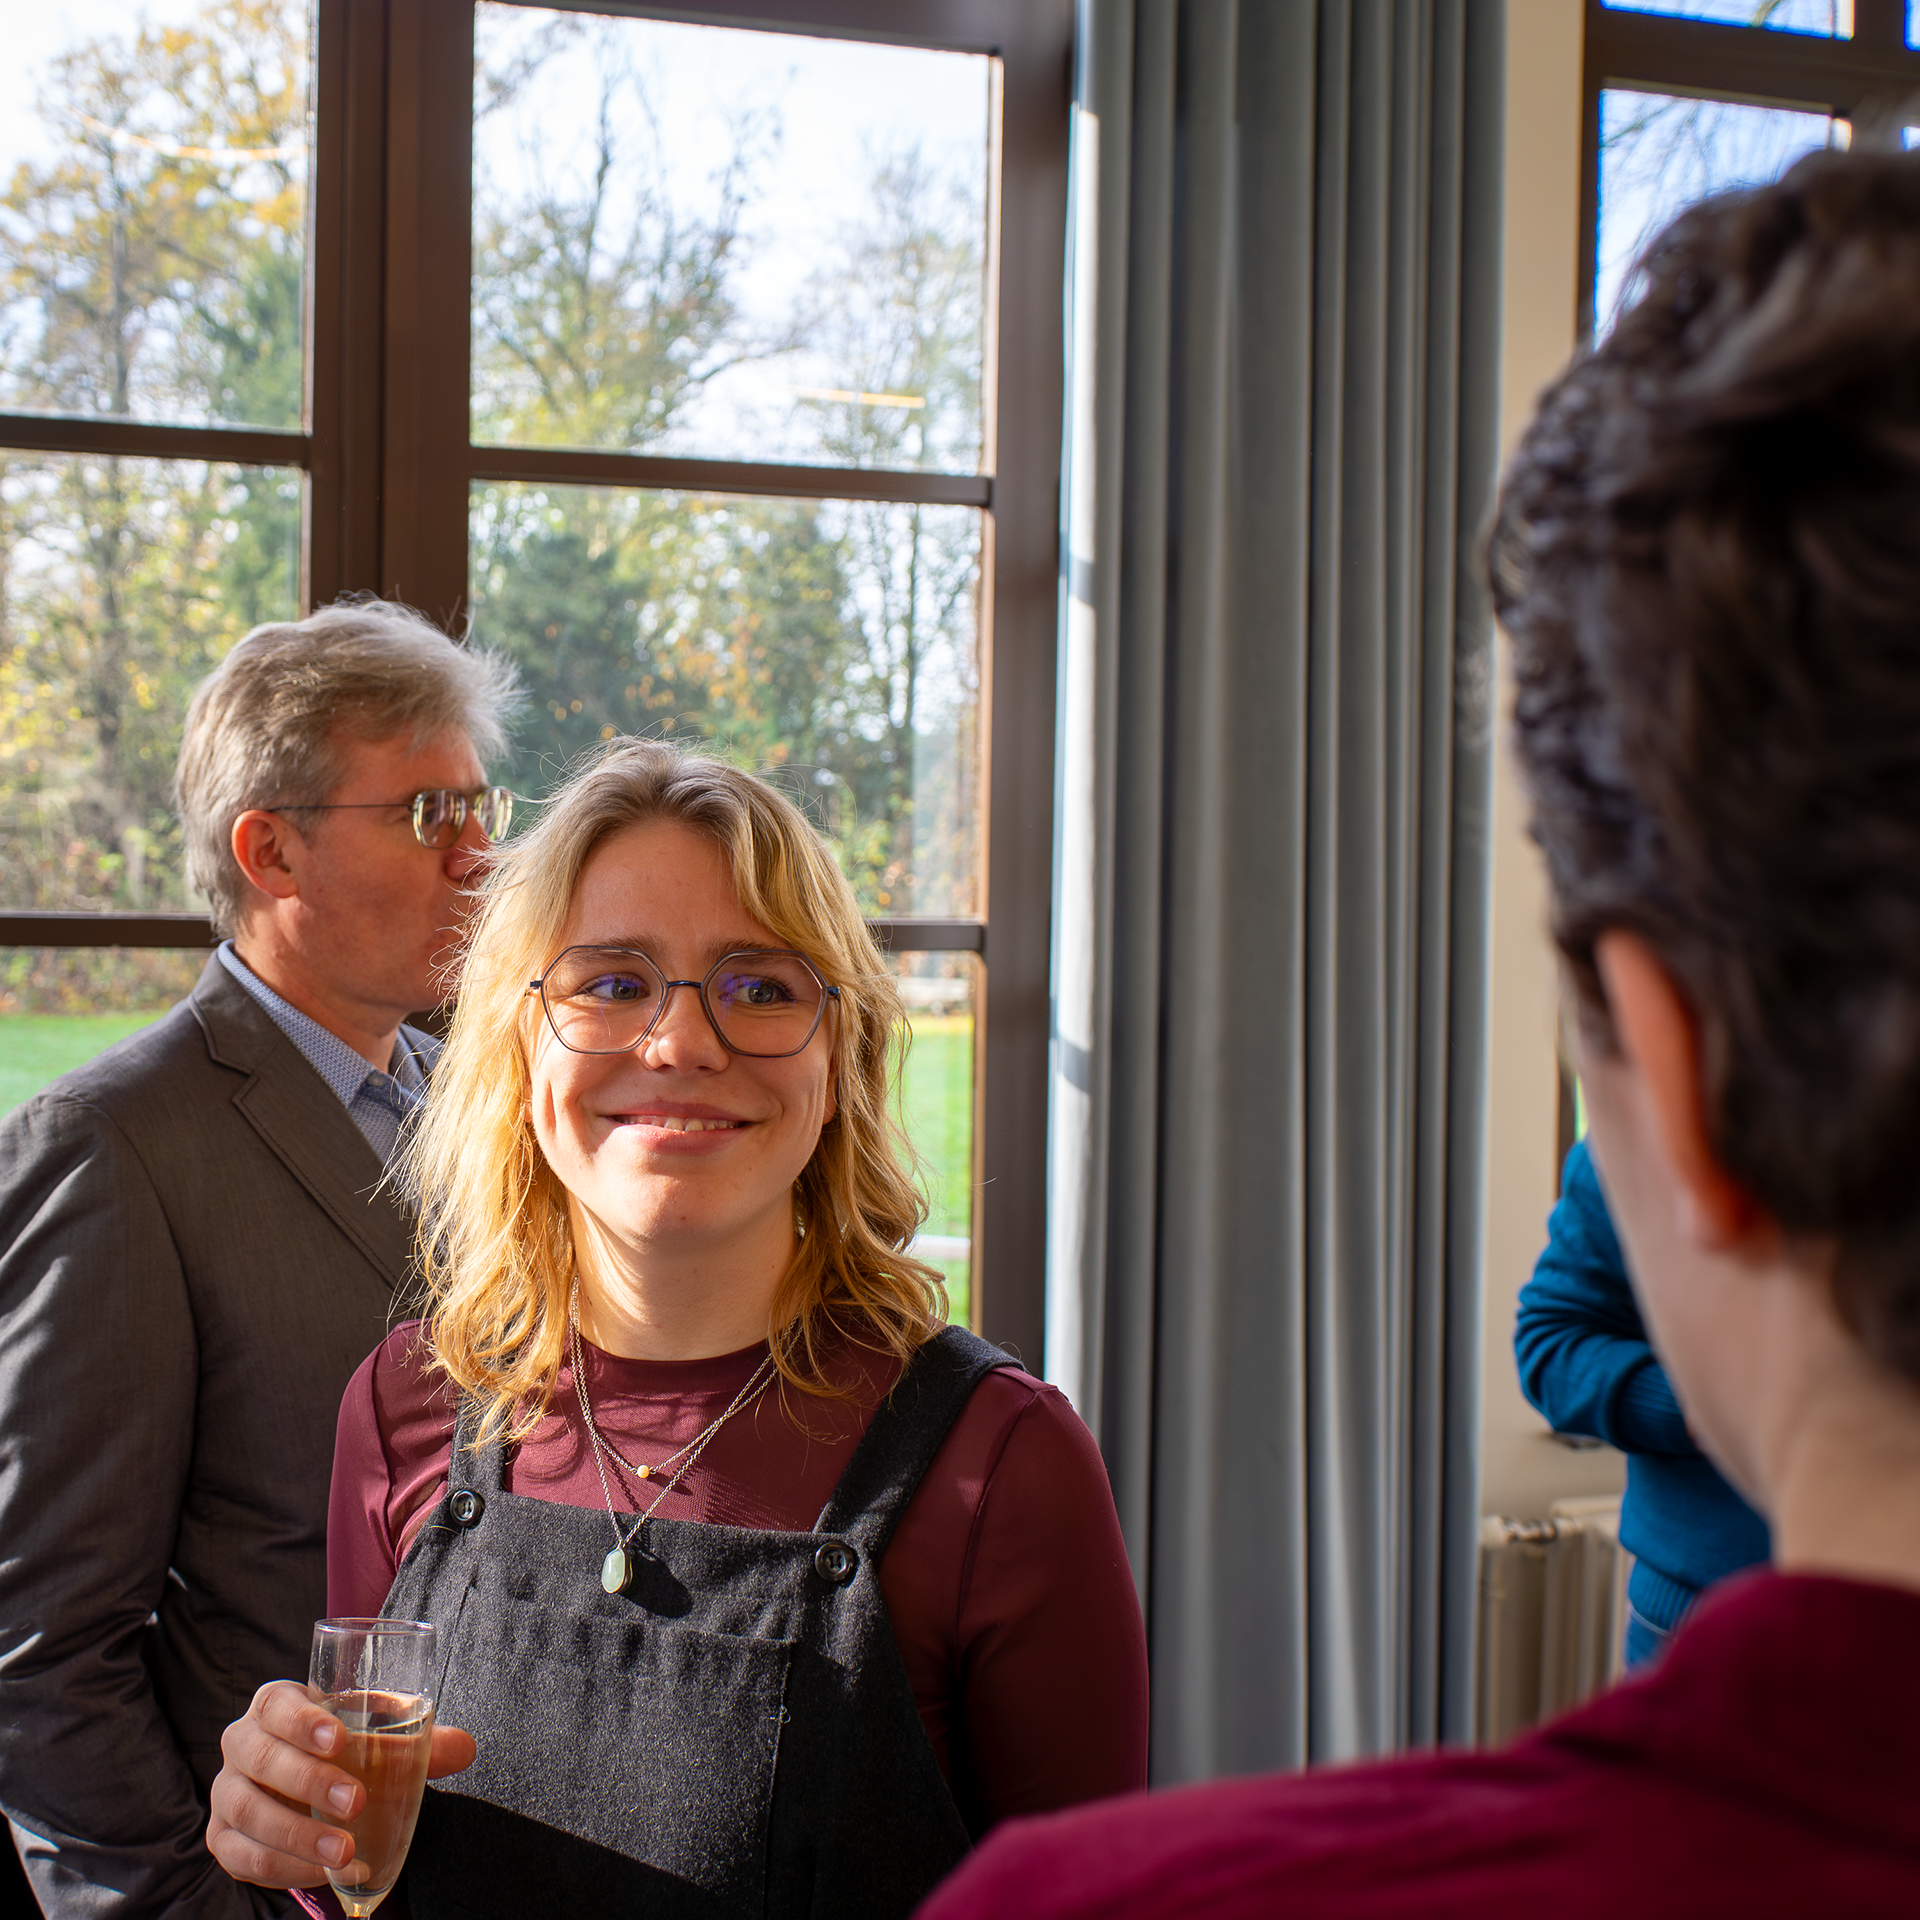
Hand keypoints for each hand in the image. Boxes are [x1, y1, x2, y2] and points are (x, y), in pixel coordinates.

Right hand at [206, 1679, 475, 1888]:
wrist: (309, 1787)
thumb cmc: (347, 1749)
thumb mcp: (378, 1736)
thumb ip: (418, 1740)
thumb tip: (464, 1748)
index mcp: (275, 1705)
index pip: (278, 1704)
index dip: (303, 1720)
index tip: (339, 1738)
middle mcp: (241, 1744)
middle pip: (262, 1759)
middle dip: (309, 1782)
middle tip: (356, 1801)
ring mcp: (227, 1793)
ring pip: (249, 1813)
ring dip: (297, 1835)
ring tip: (344, 1851)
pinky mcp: (224, 1839)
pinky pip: (244, 1857)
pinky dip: (286, 1868)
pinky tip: (325, 1873)